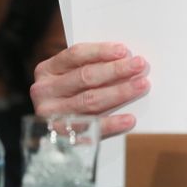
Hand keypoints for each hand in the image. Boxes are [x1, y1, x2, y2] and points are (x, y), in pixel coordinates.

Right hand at [30, 42, 149, 137]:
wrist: (51, 127)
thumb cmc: (69, 91)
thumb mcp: (71, 74)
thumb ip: (92, 65)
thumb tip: (126, 58)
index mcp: (47, 69)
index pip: (75, 55)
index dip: (101, 51)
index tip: (124, 50)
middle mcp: (45, 91)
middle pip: (85, 77)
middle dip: (116, 70)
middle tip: (140, 66)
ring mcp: (51, 114)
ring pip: (90, 101)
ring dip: (119, 92)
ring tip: (141, 85)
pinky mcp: (62, 135)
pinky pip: (91, 128)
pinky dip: (112, 124)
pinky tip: (129, 119)